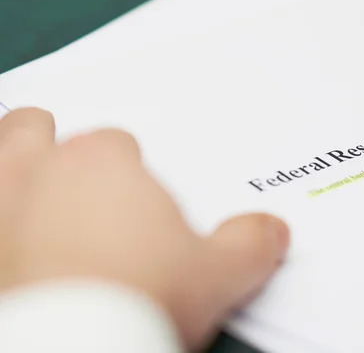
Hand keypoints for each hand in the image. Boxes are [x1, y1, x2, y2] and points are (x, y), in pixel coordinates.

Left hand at [0, 108, 288, 348]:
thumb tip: (275, 232)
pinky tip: (15, 258)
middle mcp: (39, 171)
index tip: (134, 208)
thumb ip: (250, 244)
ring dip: (6, 169)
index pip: (113, 143)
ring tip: (24, 200)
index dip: (125, 171)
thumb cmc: (140, 299)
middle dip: (41, 142)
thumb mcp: (216, 275)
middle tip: (63, 184)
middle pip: (30, 126)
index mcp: (103, 163)